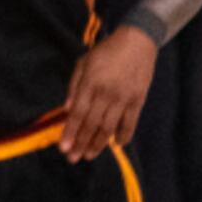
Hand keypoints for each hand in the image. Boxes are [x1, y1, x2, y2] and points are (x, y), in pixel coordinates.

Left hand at [58, 24, 158, 161]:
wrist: (137, 42)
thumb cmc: (105, 52)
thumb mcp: (83, 63)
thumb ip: (74, 86)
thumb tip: (68, 110)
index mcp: (91, 83)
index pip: (78, 114)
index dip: (70, 132)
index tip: (63, 148)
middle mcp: (107, 93)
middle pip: (92, 124)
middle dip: (81, 143)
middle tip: (73, 159)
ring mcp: (124, 98)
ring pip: (110, 127)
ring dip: (98, 144)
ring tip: (89, 156)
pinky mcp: (138, 100)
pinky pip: (131, 123)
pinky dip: (124, 135)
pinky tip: (116, 145)